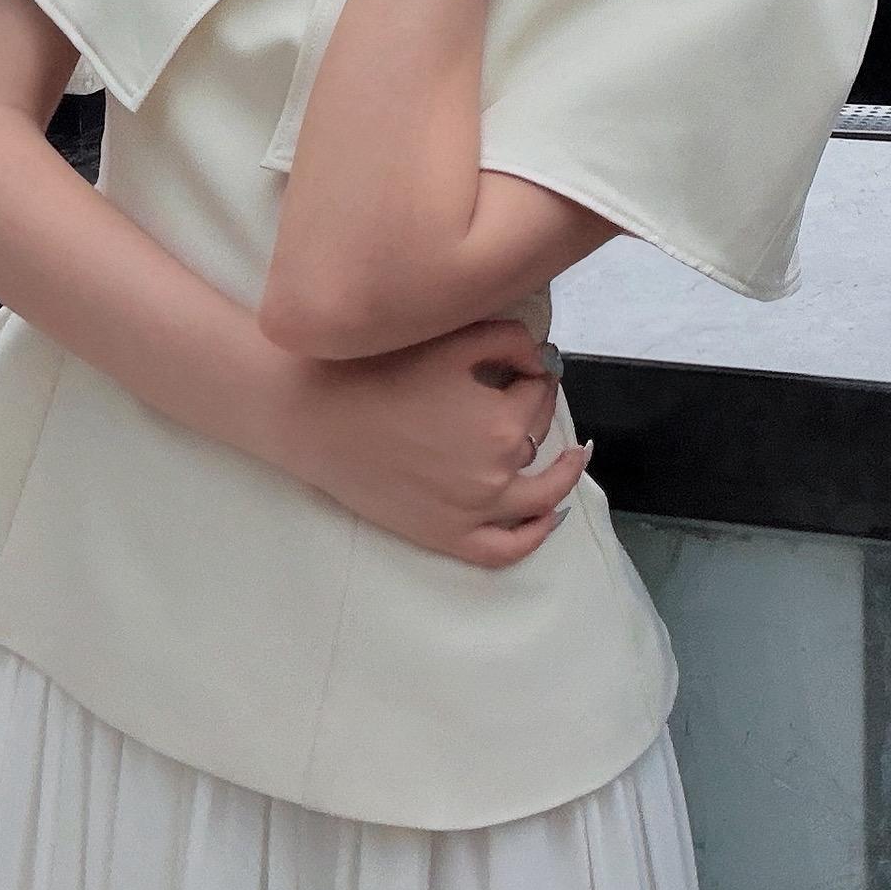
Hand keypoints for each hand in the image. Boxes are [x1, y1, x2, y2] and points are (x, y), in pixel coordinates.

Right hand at [260, 316, 590, 569]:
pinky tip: (547, 516)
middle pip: (537, 436)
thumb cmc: (380, 370)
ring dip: (562, 476)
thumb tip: (540, 358)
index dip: (533, 371)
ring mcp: (473, 512)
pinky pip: (504, 549)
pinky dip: (533, 536)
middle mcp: (496, 473)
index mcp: (502, 422)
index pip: (538, 391)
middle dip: (536, 408)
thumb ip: (509, 341)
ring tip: (573, 456)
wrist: (317, 416)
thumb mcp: (453, 339)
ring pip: (539, 499)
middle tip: (524, 388)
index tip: (523, 362)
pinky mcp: (445, 536)